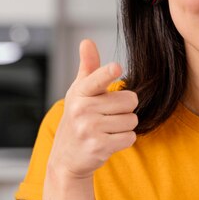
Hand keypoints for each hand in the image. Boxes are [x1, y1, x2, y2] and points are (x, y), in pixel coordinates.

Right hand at [48, 39, 138, 179]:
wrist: (66, 158)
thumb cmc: (77, 118)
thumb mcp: (79, 92)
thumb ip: (88, 68)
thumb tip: (87, 41)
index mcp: (80, 92)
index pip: (96, 79)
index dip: (107, 73)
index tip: (116, 67)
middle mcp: (83, 109)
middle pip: (130, 101)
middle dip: (125, 109)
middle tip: (109, 115)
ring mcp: (90, 129)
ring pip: (132, 120)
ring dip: (125, 126)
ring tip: (107, 129)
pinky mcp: (99, 146)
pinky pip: (130, 137)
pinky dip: (125, 140)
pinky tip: (109, 140)